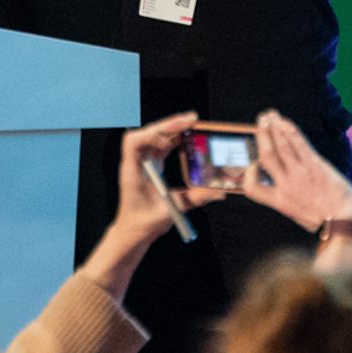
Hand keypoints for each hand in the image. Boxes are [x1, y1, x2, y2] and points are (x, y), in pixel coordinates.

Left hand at [99, 114, 217, 255]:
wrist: (133, 233)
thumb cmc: (142, 223)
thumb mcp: (170, 211)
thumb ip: (194, 200)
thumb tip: (218, 192)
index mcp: (133, 171)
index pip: (135, 141)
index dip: (154, 130)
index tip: (175, 128)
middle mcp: (136, 163)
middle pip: (150, 134)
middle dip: (171, 125)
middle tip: (192, 119)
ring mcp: (143, 163)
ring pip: (156, 138)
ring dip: (174, 130)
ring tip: (193, 125)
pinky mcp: (151, 166)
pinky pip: (161, 146)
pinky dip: (174, 140)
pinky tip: (187, 139)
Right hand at [238, 109, 351, 234]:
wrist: (345, 222)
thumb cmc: (326, 222)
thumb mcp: (300, 217)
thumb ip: (290, 202)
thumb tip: (285, 193)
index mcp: (280, 202)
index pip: (252, 188)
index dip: (249, 174)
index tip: (254, 165)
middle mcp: (286, 185)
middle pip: (266, 156)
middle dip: (261, 136)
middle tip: (259, 122)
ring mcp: (299, 173)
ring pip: (280, 145)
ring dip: (273, 127)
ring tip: (269, 115)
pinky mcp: (315, 165)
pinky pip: (298, 144)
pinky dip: (289, 131)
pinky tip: (285, 122)